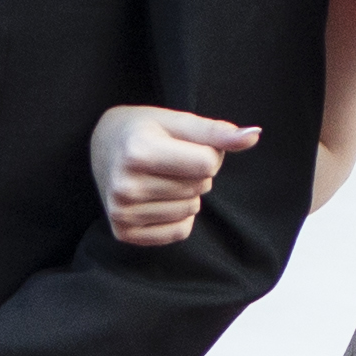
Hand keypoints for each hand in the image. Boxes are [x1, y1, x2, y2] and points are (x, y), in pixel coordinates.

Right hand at [88, 103, 258, 248]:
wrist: (101, 146)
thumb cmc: (143, 130)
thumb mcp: (177, 121)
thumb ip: (216, 132)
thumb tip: (254, 136)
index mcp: (138, 151)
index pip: (208, 164)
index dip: (207, 153)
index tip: (183, 145)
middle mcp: (126, 185)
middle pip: (200, 187)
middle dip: (195, 173)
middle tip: (168, 160)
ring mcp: (123, 212)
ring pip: (191, 210)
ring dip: (186, 195)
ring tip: (160, 178)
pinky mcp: (124, 233)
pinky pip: (180, 231)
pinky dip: (178, 217)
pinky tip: (156, 199)